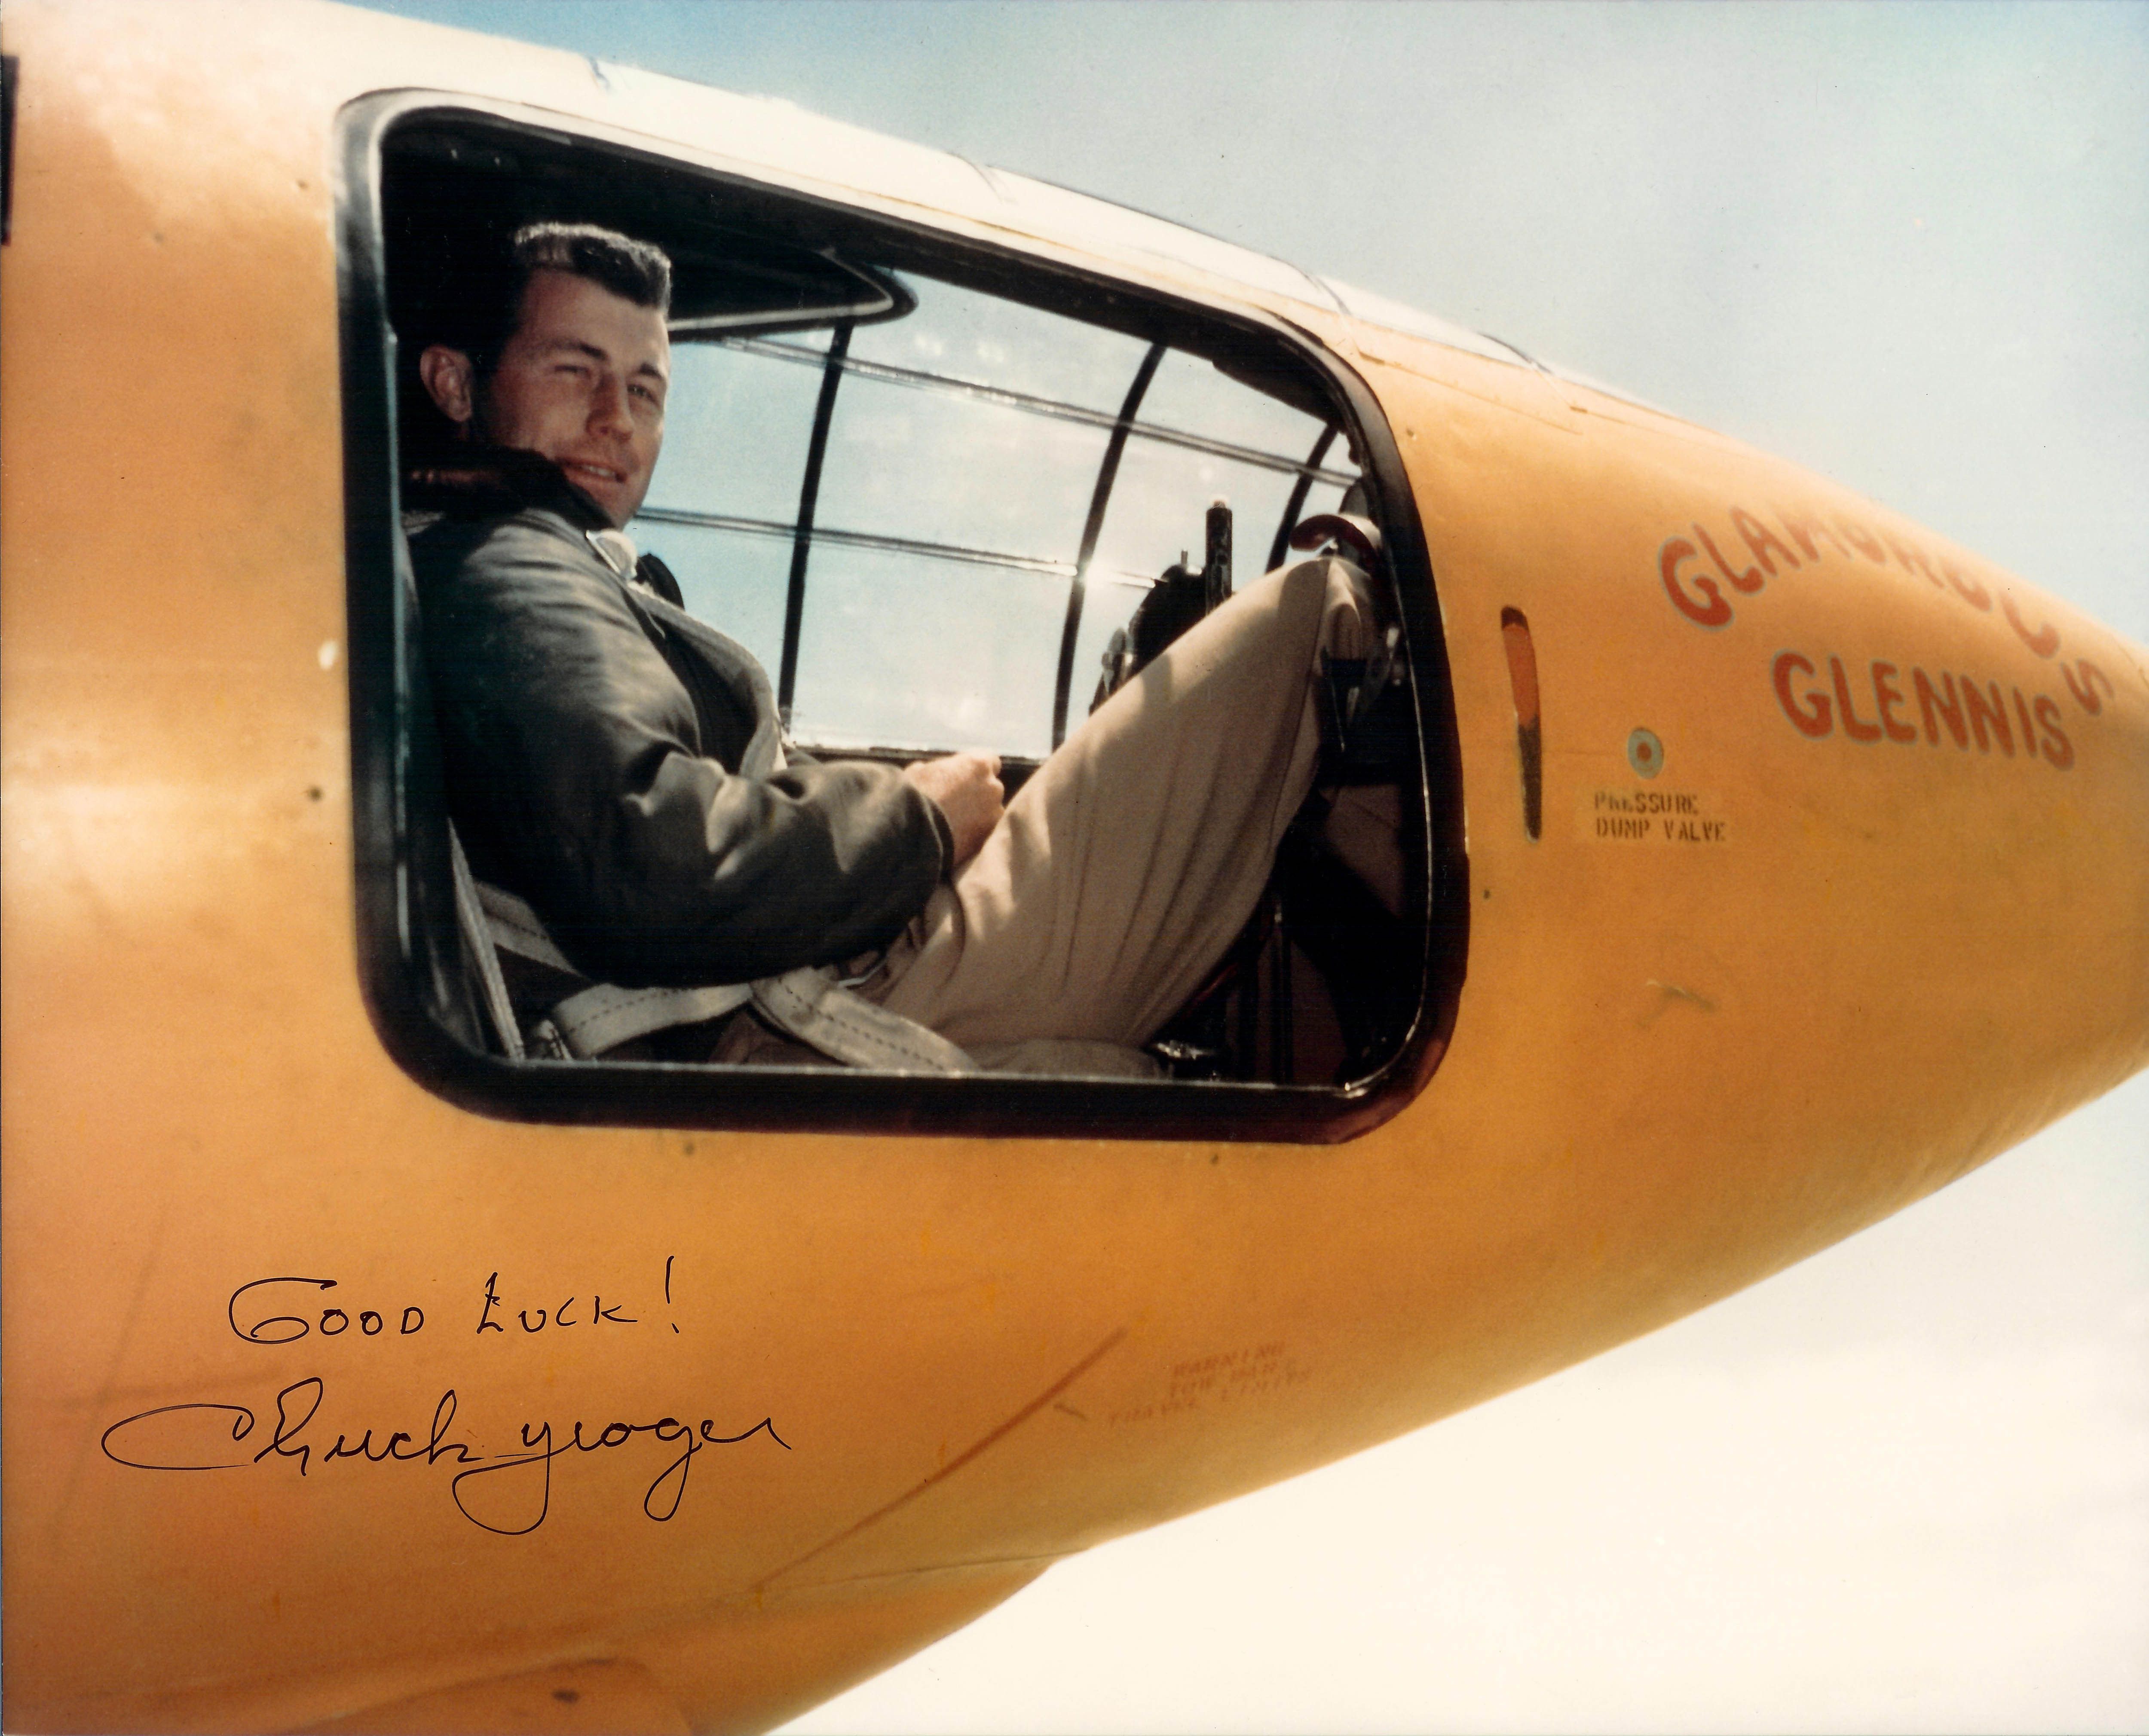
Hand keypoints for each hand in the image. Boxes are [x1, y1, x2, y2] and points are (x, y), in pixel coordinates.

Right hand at [903, 752, 1003, 868]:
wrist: (911, 832)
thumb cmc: (913, 794)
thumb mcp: (921, 770)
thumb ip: (940, 770)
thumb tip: (938, 775)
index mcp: (979, 765)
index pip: (990, 761)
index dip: (976, 769)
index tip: (964, 776)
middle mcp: (993, 788)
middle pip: (990, 788)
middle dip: (977, 793)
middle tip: (955, 801)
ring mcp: (993, 816)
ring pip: (988, 813)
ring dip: (976, 815)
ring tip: (952, 823)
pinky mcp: (986, 840)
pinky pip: (981, 833)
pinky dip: (971, 834)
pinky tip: (952, 837)